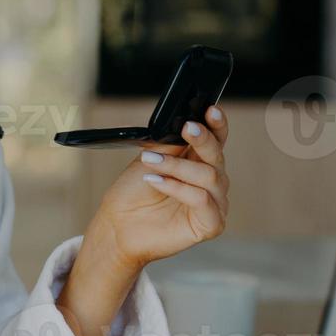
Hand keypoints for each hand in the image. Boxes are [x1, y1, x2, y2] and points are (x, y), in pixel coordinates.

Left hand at [88, 107, 230, 269]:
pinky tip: (156, 181)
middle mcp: (211, 181)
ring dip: (177, 166)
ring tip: (151, 161)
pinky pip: (201, 200)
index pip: (218, 138)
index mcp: (200, 161)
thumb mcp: (151, 158)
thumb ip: (172, 143)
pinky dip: (178, 187)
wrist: (118, 225)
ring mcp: (214, 203)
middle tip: (186, 128)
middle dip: (201, 139)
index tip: (209, 110)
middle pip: (217, 155)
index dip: (217, 123)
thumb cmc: (134, 193)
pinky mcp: (211, 224)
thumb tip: (186, 122)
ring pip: (208, 176)